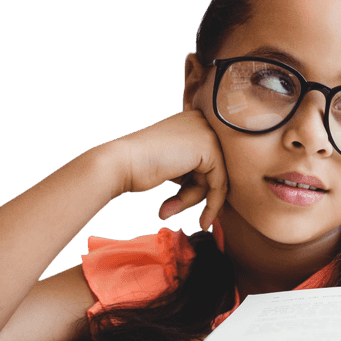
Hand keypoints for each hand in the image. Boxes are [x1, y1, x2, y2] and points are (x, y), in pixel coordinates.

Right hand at [112, 109, 227, 230]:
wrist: (121, 163)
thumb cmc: (139, 167)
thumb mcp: (173, 165)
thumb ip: (193, 171)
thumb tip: (217, 194)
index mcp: (192, 121)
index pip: (207, 160)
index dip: (201, 187)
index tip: (202, 212)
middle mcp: (202, 121)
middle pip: (213, 168)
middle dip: (197, 194)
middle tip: (181, 213)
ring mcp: (207, 132)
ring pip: (216, 178)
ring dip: (193, 200)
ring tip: (168, 209)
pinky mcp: (210, 147)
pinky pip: (219, 183)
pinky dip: (211, 204)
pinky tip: (200, 220)